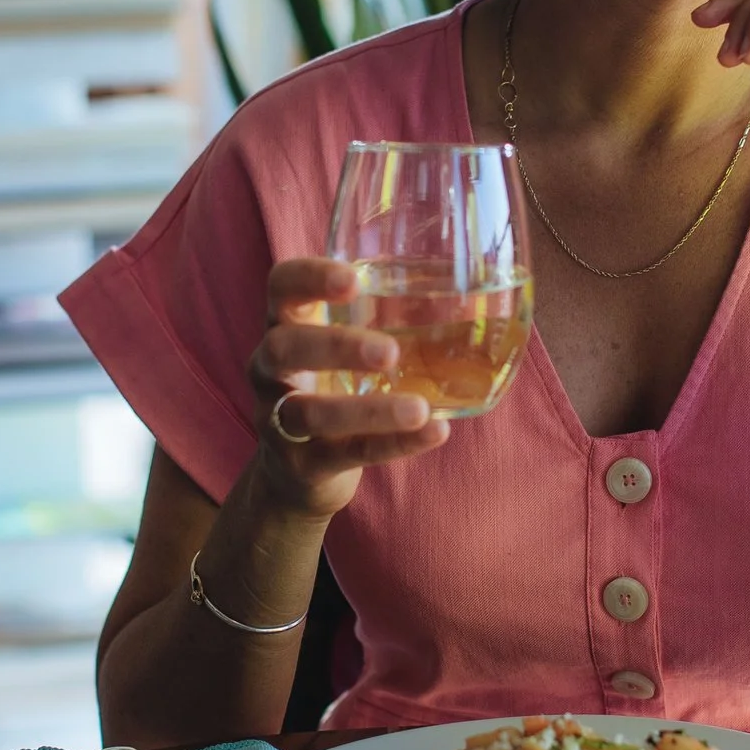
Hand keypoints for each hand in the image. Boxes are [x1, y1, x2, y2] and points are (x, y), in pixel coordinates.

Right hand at [247, 257, 450, 518]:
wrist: (295, 471)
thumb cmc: (331, 387)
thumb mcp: (339, 348)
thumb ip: (381, 317)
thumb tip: (479, 284)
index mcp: (285, 327)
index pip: (281, 287)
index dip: (308, 278)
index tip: (353, 279)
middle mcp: (270, 371)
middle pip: (284, 348)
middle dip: (336, 346)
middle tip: (390, 352)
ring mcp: (278, 421)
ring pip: (311, 413)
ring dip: (369, 411)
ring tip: (419, 409)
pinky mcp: (302, 465)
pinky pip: (347, 454)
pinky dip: (394, 445)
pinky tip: (435, 432)